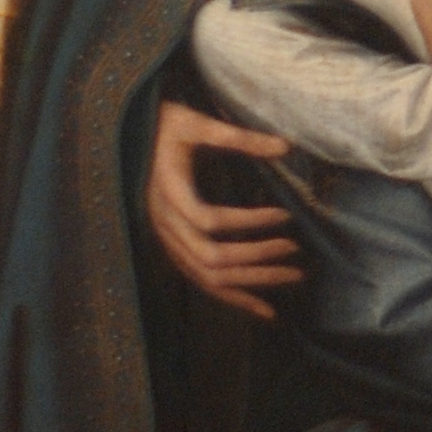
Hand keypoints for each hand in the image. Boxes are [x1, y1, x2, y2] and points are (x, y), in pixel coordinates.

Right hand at [146, 99, 303, 321]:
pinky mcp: (175, 250)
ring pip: (208, 278)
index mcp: (168, 194)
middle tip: (297, 253)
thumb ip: (238, 137)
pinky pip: (203, 282)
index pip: (210, 220)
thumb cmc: (166, 127)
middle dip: (257, 260)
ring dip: (252, 283)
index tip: (284, 214)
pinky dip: (234, 298)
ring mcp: (168, 242)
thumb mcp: (197, 123)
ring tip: (293, 278)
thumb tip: (284, 146)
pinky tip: (265, 308)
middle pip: (211, 259)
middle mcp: (165, 225)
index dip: (248, 222)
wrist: (134, 139)